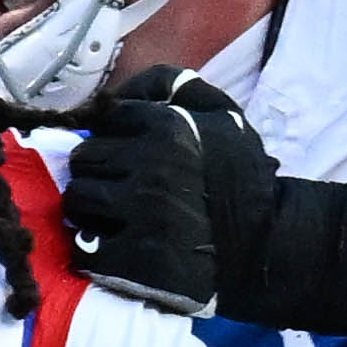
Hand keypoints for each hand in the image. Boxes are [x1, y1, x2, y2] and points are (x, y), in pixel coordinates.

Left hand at [55, 66, 274, 317]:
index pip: (106, 120)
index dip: (116, 138)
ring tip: (117, 217)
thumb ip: (173, 84)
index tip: (131, 157)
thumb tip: (118, 92)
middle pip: (84, 158)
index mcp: (169, 126)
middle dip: (99, 171)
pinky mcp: (134, 261)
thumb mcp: (222, 112)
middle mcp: (152, 166)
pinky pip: (83, 248)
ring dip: (91, 209)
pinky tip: (115, 249)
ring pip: (77, 199)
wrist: (268, 245)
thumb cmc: (241, 177)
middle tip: (121, 188)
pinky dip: (93, 250)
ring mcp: (141, 215)